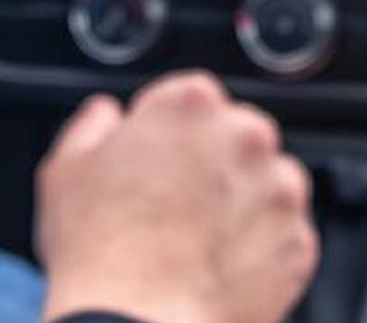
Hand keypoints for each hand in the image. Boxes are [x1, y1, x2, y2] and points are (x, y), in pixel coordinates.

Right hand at [33, 71, 318, 322]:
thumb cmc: (101, 253)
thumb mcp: (66, 172)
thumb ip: (91, 126)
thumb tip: (105, 115)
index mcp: (191, 105)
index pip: (191, 98)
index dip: (167, 132)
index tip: (153, 161)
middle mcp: (246, 137)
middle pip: (235, 137)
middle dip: (210, 164)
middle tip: (172, 207)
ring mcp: (281, 192)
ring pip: (266, 184)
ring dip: (242, 202)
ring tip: (196, 243)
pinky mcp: (300, 244)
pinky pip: (283, 236)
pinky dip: (260, 249)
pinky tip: (219, 268)